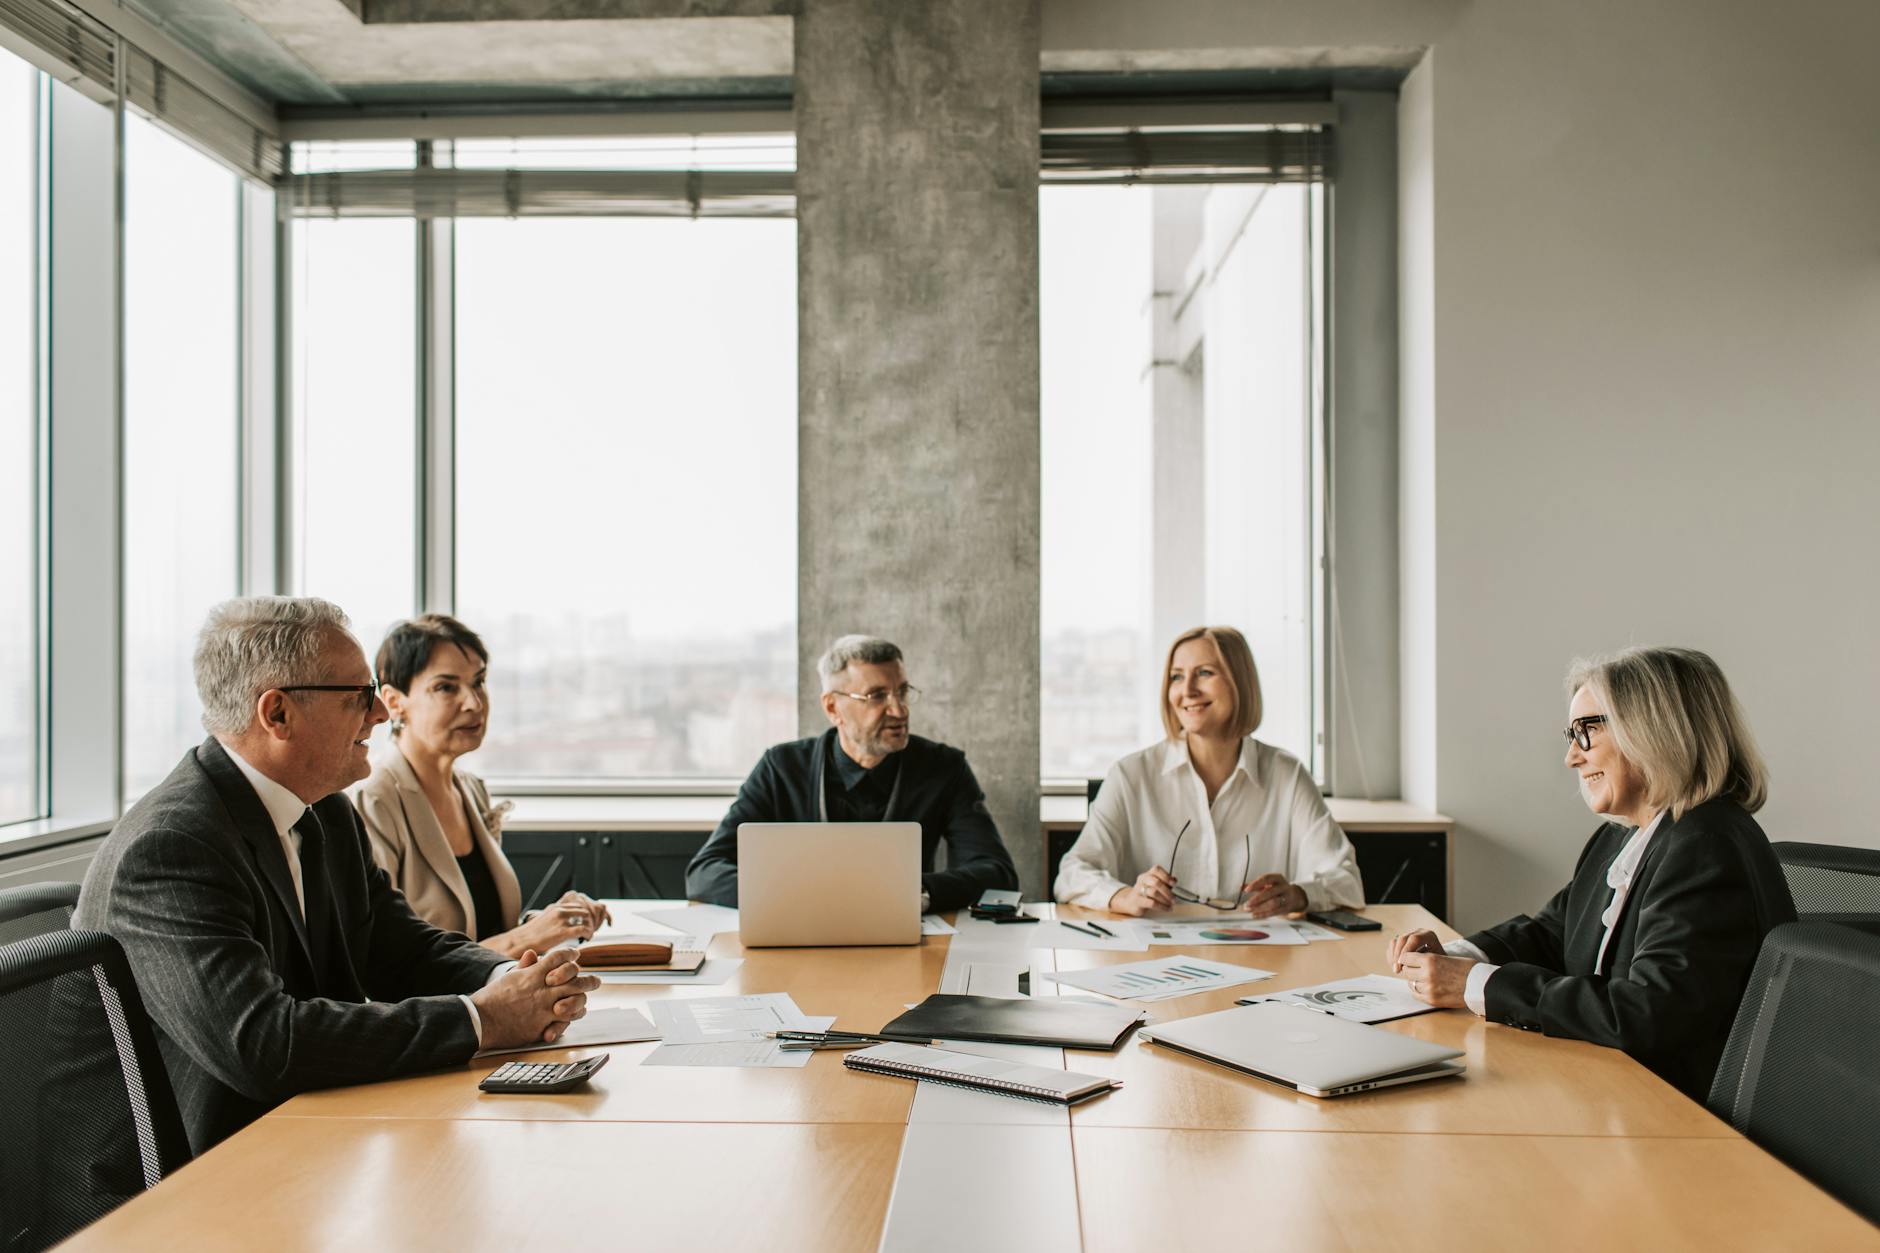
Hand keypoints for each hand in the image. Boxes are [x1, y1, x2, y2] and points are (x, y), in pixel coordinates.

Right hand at [470, 947, 599, 1048]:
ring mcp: (544, 1007)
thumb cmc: (492, 998)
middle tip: (596, 981)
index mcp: (533, 974)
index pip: (559, 957)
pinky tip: (574, 1015)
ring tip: (586, 999)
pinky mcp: (542, 1024)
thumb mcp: (508, 977)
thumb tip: (533, 954)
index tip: (576, 954)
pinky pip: (566, 1020)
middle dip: (589, 980)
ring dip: (583, 999)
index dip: (570, 954)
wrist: (481, 1020)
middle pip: (575, 979)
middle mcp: (542, 989)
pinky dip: (572, 1018)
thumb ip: (524, 966)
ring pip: (576, 1000)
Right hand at [508, 891, 607, 953]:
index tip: (585, 921)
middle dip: (590, 918)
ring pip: (586, 917)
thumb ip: (555, 919)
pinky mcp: (562, 931)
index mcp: (555, 907)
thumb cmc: (530, 936)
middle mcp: (559, 910)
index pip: (578, 903)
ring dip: (590, 925)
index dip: (584, 913)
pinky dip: (588, 933)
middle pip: (585, 909)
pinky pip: (584, 929)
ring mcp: (561, 920)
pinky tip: (587, 938)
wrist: (519, 943)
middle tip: (589, 928)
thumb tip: (564, 923)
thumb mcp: (544, 920)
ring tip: (588, 934)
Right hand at [1108, 865, 1176, 915]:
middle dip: (1167, 891)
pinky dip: (1162, 906)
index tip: (1174, 884)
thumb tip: (1174, 880)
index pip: (1156, 870)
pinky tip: (1166, 908)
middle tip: (1174, 898)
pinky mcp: (1137, 901)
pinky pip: (1151, 903)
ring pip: (1154, 892)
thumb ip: (1164, 882)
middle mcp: (1142, 880)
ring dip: (1165, 899)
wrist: (1130, 902)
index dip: (1166, 876)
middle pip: (1156, 882)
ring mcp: (1138, 890)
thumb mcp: (1154, 886)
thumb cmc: (1145, 893)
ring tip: (1171, 904)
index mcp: (1147, 874)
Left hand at [1241, 873, 1306, 917]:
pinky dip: (1264, 914)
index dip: (1256, 884)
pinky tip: (1255, 915)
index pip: (1266, 879)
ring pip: (1273, 903)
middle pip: (1270, 892)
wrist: (1296, 897)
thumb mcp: (1268, 884)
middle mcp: (1284, 887)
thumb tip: (1240, 886)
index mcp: (1278, 878)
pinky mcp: (1287, 908)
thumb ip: (1255, 885)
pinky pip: (1275, 912)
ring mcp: (1287, 898)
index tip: (1246, 890)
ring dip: (1260, 907)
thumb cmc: (1278, 889)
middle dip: (1257, 899)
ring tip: (1249, 910)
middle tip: (1247, 904)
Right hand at [1387, 928, 1444, 972]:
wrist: (1439, 963)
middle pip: (1403, 938)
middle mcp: (1418, 933)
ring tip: (1396, 969)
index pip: (1414, 939)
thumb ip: (1423, 962)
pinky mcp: (1402, 941)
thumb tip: (1407, 966)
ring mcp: (1409, 935)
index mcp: (1428, 935)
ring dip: (1393, 956)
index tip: (1402, 964)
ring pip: (1395, 941)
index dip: (1406, 951)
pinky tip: (1394, 965)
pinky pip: (1392, 945)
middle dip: (1397, 955)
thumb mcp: (1435, 963)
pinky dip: (1391, 955)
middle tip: (1397, 970)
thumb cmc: (1439, 964)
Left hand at [1396, 950, 1473, 1008]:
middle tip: (1418, 970)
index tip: (1410, 960)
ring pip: (1411, 983)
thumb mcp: (1445, 957)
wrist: (1481, 984)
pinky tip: (1427, 988)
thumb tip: (1414, 962)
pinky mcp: (1432, 1000)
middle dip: (1411, 970)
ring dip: (1415, 981)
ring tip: (1425, 979)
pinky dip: (1419, 991)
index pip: (1405, 958)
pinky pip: (1417, 995)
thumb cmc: (1467, 969)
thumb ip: (1429, 960)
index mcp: (1430, 960)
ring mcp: (1429, 988)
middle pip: (1406, 971)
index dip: (1407, 958)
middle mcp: (1427, 974)